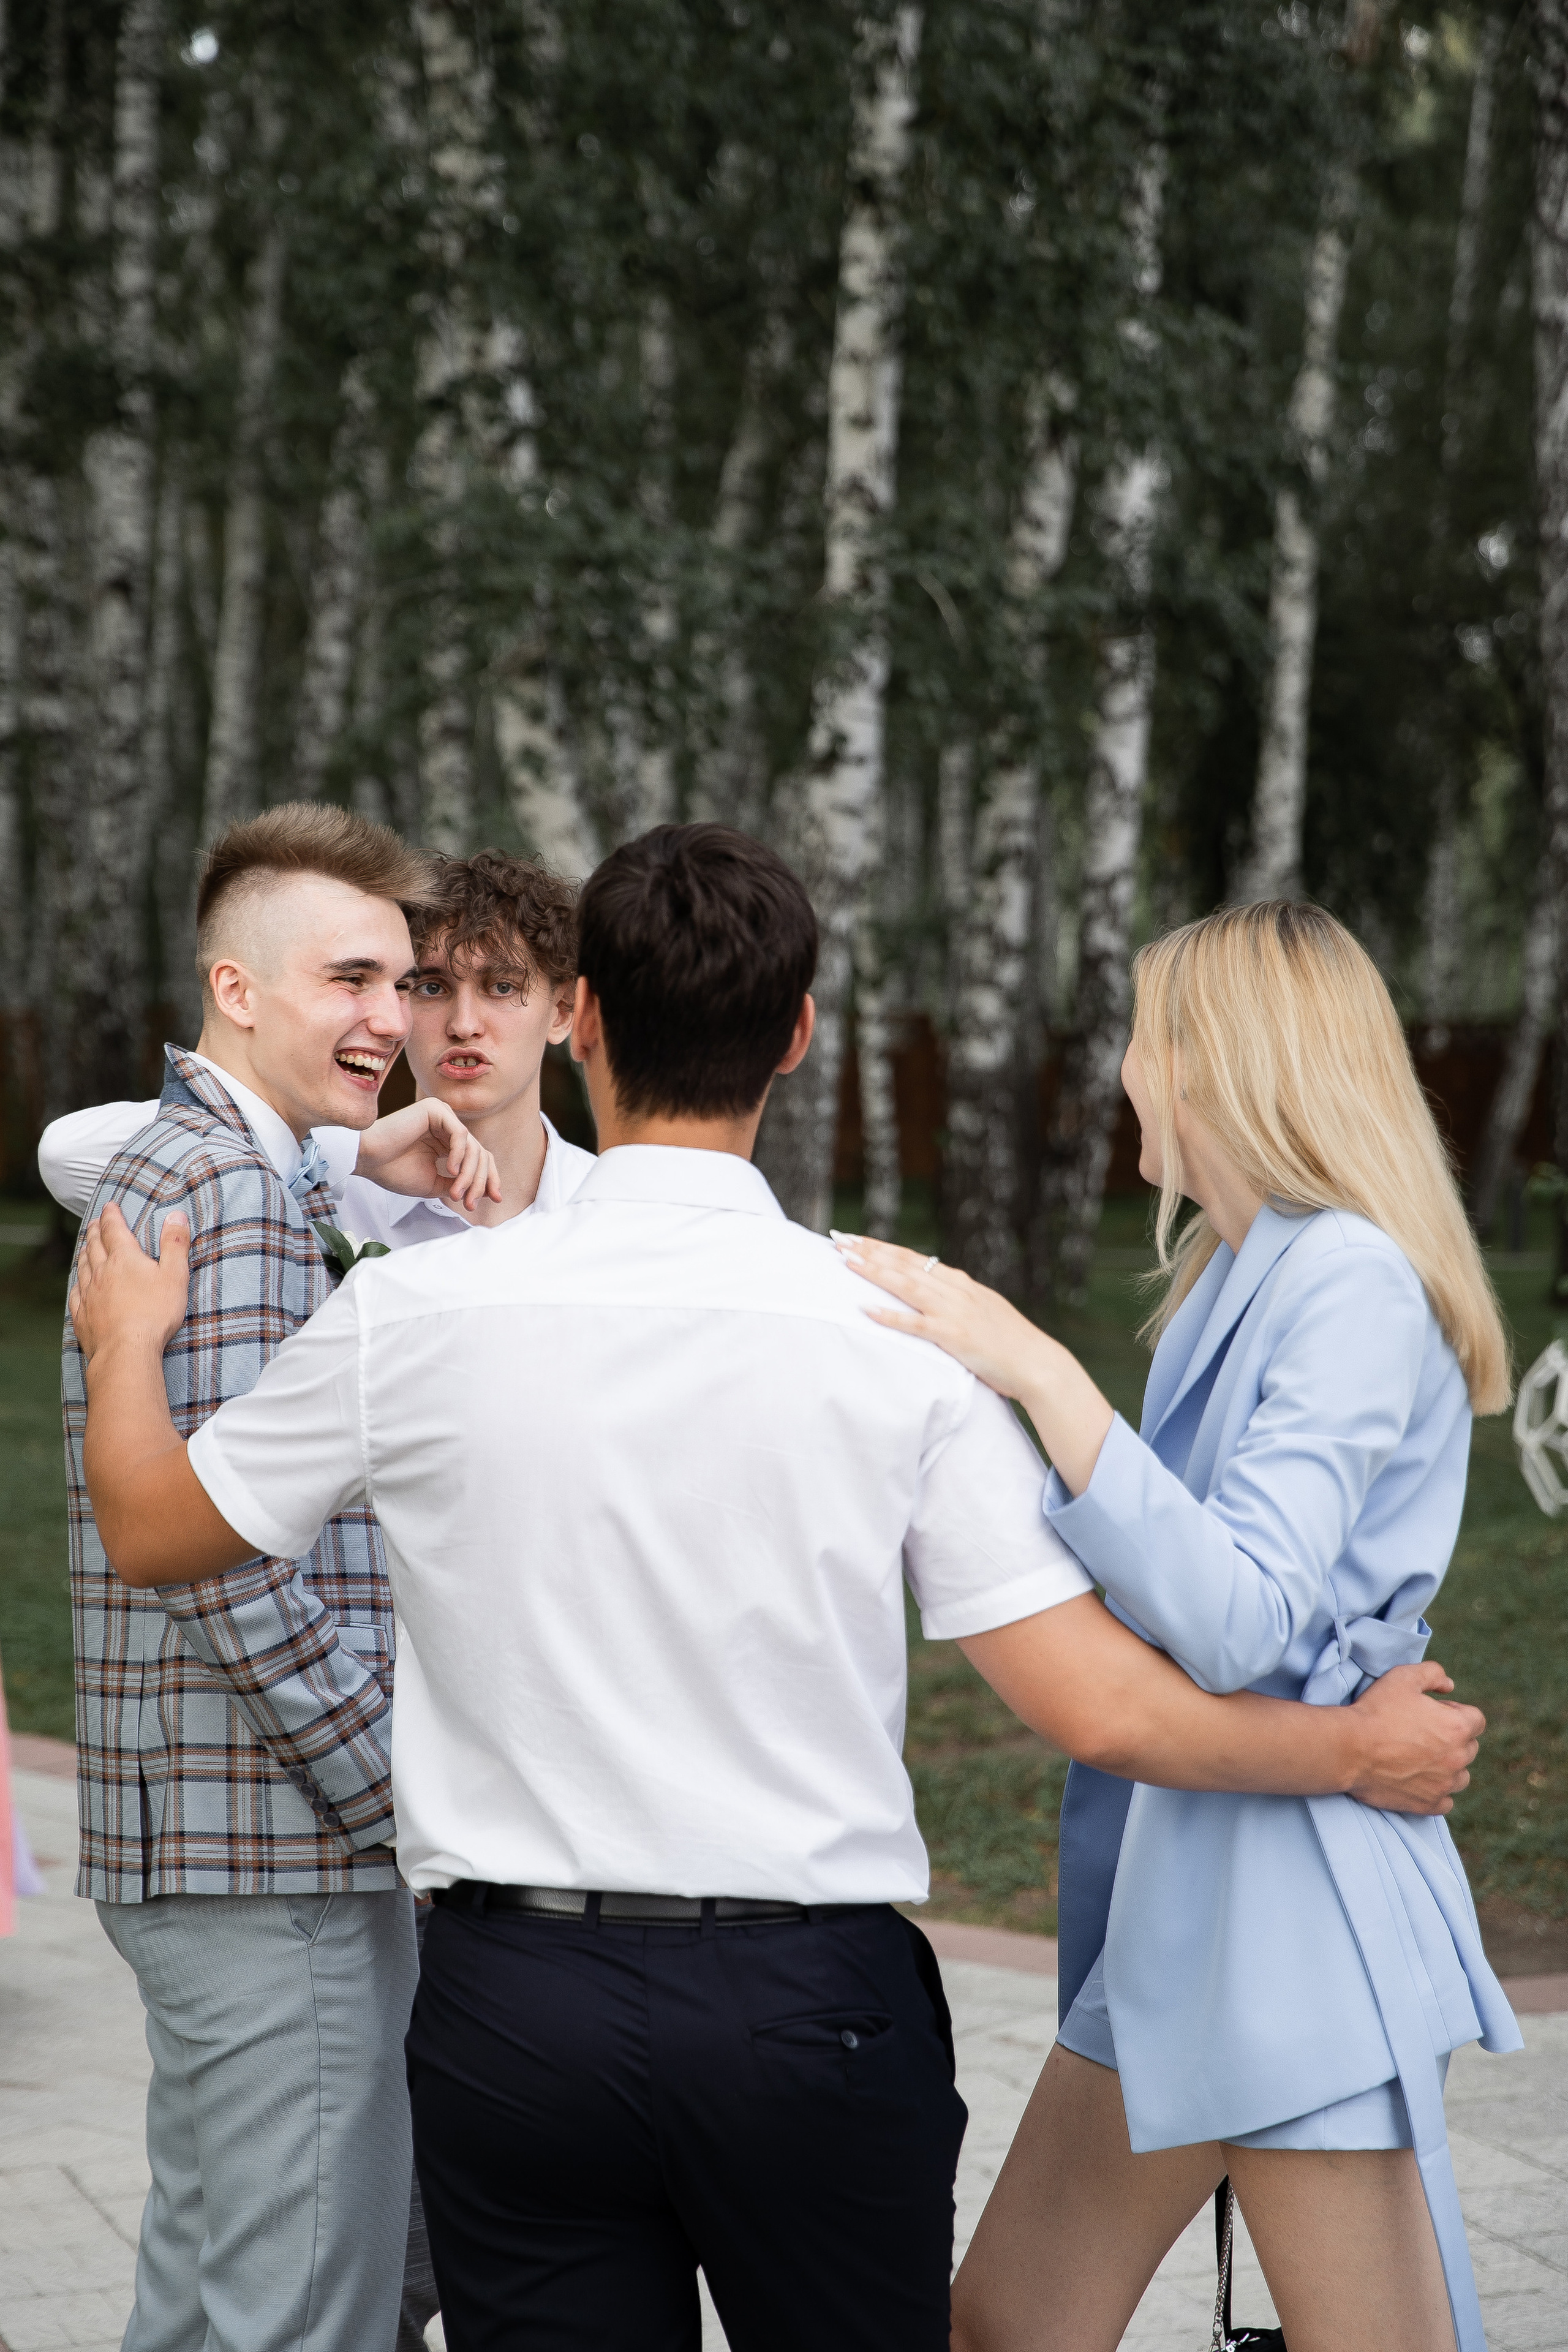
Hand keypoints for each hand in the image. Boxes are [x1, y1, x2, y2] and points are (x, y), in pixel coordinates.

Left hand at [69, 1202, 190, 1363]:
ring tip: (85, 1247)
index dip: (111, 1215)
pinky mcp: (83, 1315)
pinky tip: (79, 1284)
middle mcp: (101, 1272)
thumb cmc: (155, 1313)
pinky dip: (77, 1283)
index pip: (113, 1229)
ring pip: (83, 1266)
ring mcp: (89, 1294)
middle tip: (94, 1222)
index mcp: (124, 1259)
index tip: (109, 1206)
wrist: (126, 1350)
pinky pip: (76, 1293)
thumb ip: (175, 1244)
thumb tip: (176, 1215)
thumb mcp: (175, 1275)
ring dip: (84, 1253)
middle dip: (94, 1231)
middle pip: (94, 1245)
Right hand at [353, 1098, 500, 1211]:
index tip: (496, 1199)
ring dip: (469, 1174)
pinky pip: (460, 1134)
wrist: (367, 1161)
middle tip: (471, 1203)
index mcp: (447, 1142)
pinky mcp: (436, 1109)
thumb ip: (458, 1184)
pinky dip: (460, 1155)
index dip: (489, 1179)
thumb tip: (485, 1191)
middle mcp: (447, 1127)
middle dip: (480, 1181)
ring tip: (456, 1193)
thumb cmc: (394, 1171)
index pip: (479, 1158)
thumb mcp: (435, 1184)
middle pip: (480, 1154)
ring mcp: (443, 1116)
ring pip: (474, 1147)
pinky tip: (451, 1170)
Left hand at [830, 1233, 1051, 1397]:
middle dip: (869, 1251)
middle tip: (838, 1240)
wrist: (1038, 1364)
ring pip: (906, 1285)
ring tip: (845, 1261)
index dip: (883, 1247)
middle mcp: (956, 1291)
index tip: (856, 1238)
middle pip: (905, 1265)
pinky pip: (915, 1324)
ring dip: (874, 1272)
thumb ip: (958, 1300)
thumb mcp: (982, 1310)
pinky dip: (890, 1315)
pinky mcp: (955, 1336)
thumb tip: (935, 1293)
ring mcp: (954, 1312)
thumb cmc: (1010, 1343)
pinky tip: (866, 1309)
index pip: (914, 1258)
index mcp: (961, 1284)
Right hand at [1344, 1661, 1482, 1814]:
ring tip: (1422, 1758)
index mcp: (1457, 1727)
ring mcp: (1443, 1784)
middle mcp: (1457, 1759)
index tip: (1434, 1712)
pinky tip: (1420, 1781)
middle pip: (1470, 1748)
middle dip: (1453, 1739)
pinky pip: (1446, 1802)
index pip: (1476, 1720)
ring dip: (1449, 1767)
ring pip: (1461, 1777)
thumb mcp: (1403, 1677)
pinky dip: (1437, 1793)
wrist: (1349, 1748)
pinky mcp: (1427, 1803)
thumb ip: (1433, 1673)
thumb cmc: (1375, 1711)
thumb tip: (1449, 1685)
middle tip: (1422, 1733)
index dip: (1456, 1712)